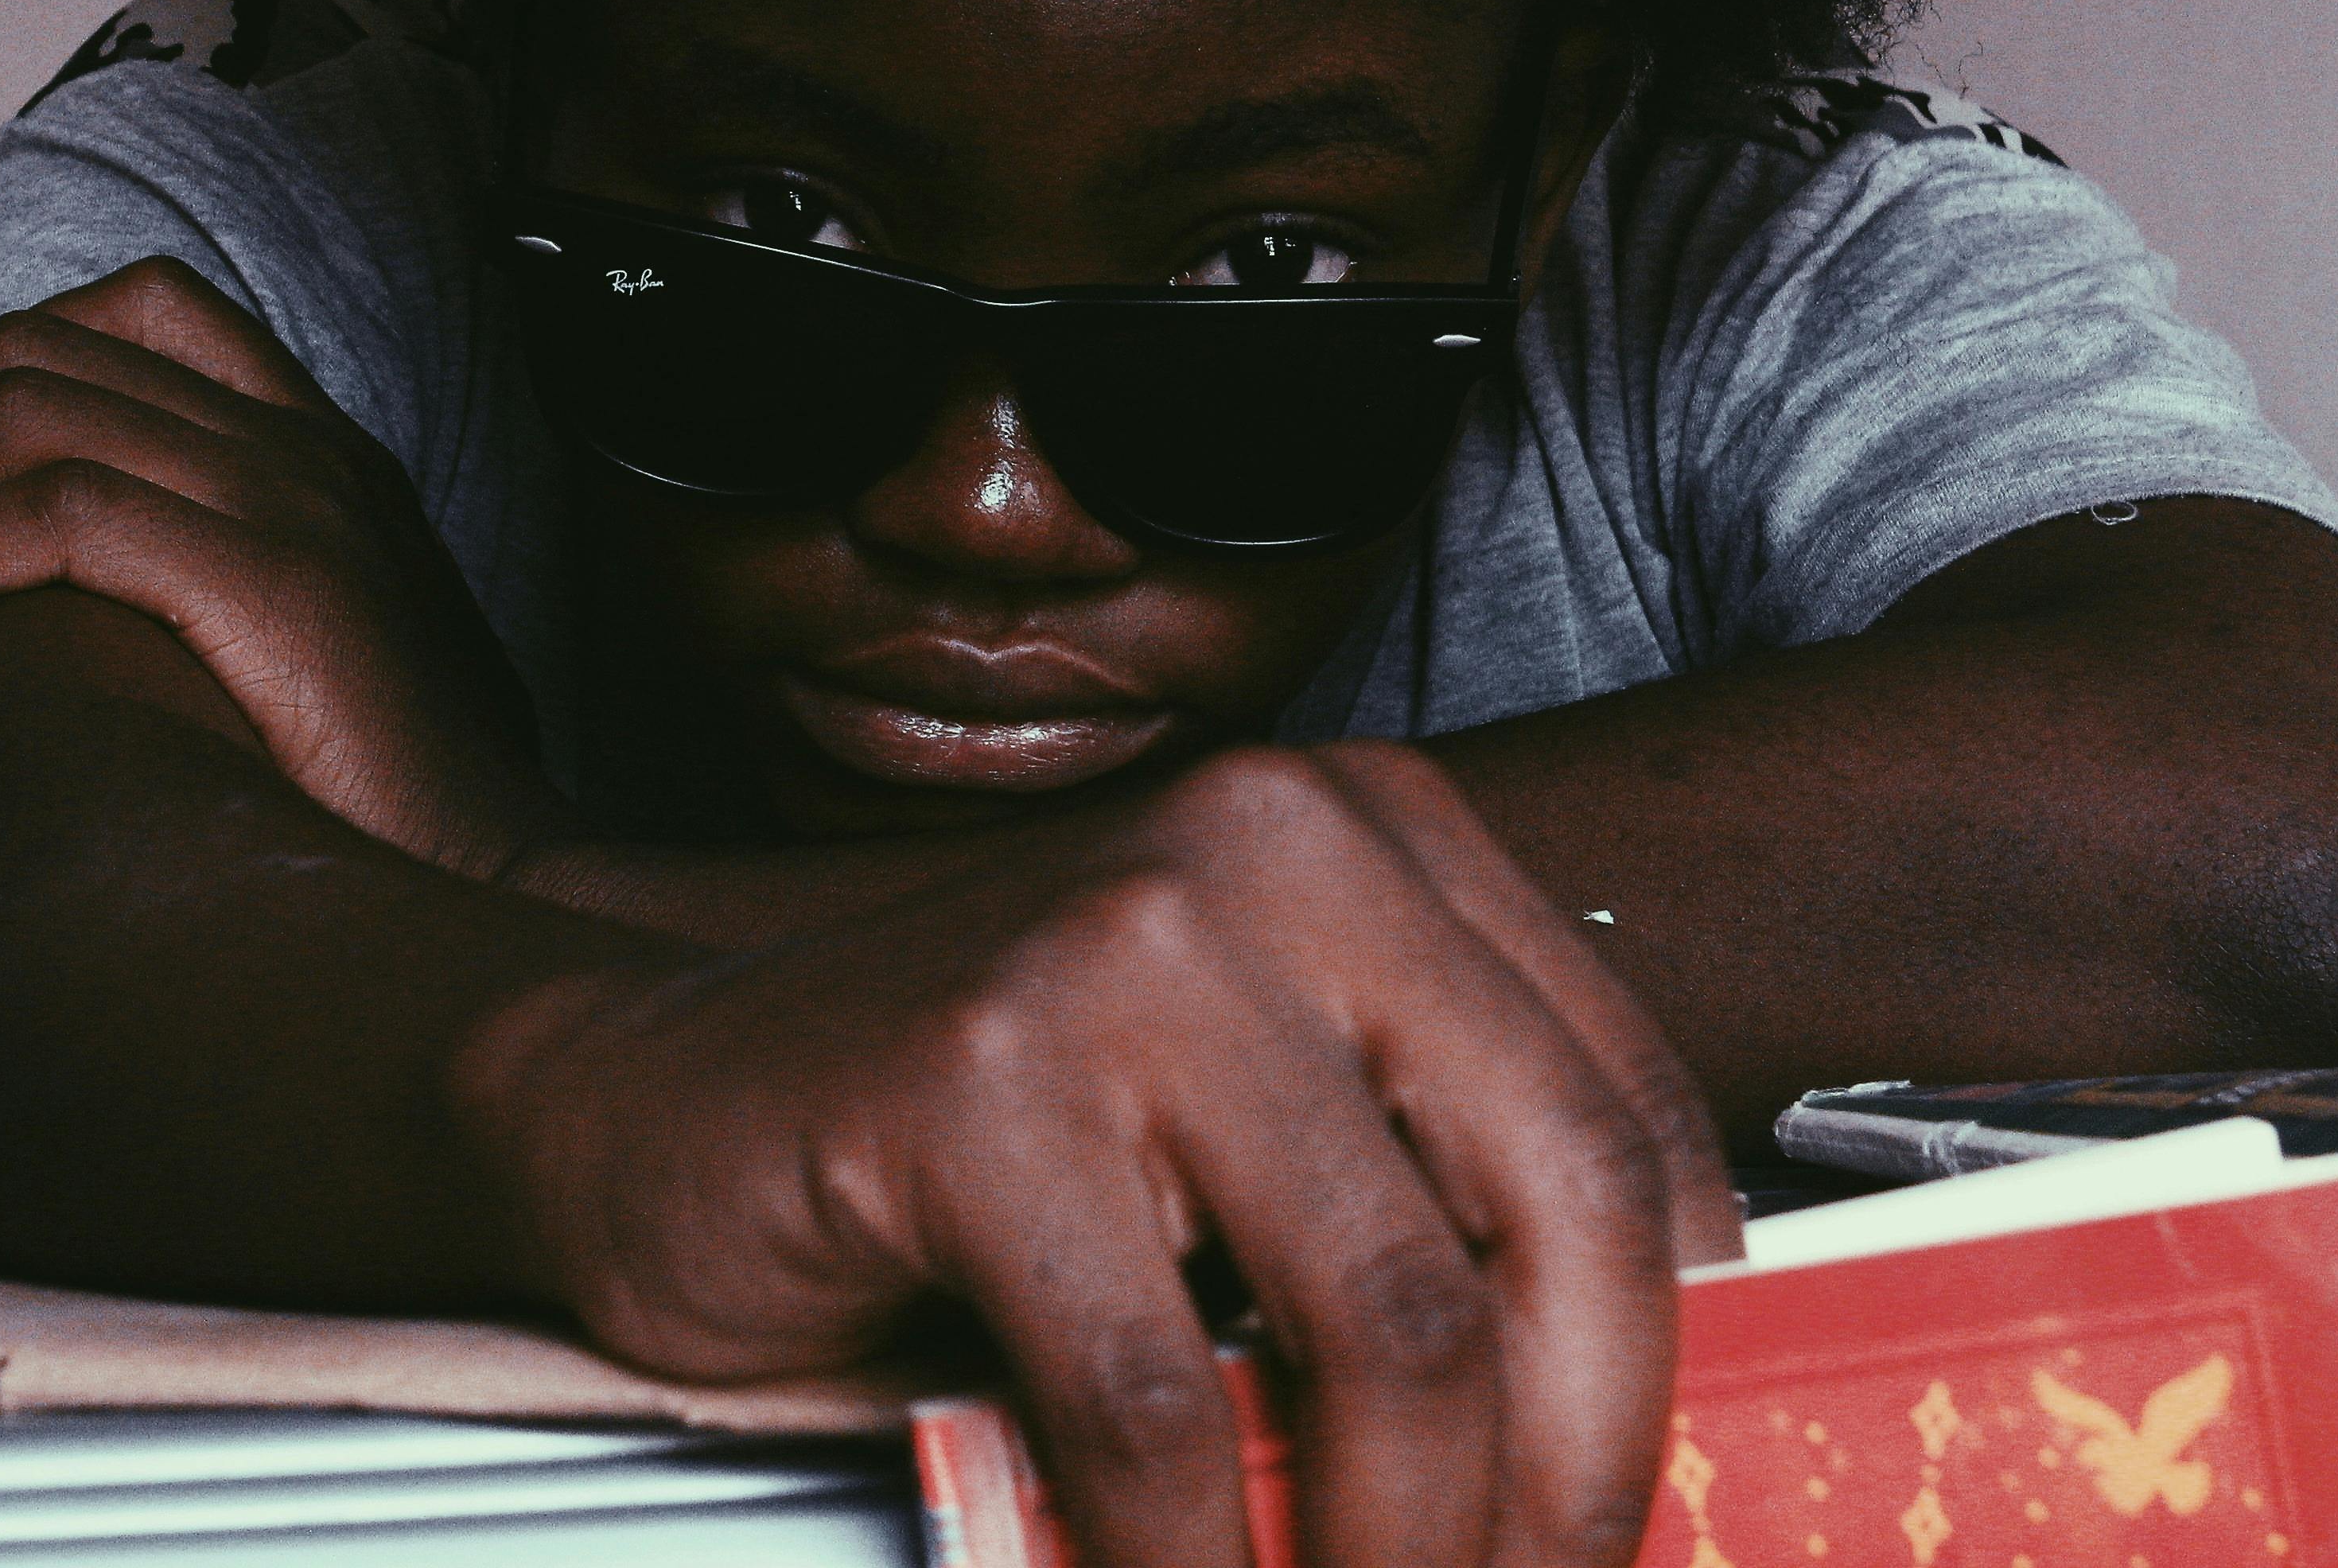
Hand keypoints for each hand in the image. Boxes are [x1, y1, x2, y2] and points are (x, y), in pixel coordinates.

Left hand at [0, 257, 562, 881]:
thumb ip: (231, 598)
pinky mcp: (270, 580)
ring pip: (30, 418)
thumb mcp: (324, 659)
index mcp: (327, 455)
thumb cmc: (405, 814)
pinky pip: (54, 515)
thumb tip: (95, 631)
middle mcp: (307, 451)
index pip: (147, 307)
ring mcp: (293, 503)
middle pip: (51, 354)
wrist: (513, 887)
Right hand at [458, 740, 1734, 1567]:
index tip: (1669, 1529)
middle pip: (1558, 1209)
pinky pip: (1159, 1401)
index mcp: (1379, 842)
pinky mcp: (976, 1078)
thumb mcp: (1251, 1134)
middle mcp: (1277, 849)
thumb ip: (1426, 1222)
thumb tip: (1625, 1461)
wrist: (655, 1099)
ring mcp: (1121, 945)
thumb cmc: (981, 1146)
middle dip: (1584, 1486)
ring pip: (1385, 1320)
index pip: (1629, 1122)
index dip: (1682, 1369)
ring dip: (1405, 1560)